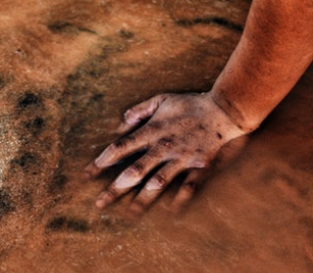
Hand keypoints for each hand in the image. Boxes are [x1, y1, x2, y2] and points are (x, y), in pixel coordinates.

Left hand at [87, 91, 248, 211]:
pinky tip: (170, 212)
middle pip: (135, 170)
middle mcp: (163, 146)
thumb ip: (140, 110)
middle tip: (100, 203)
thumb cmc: (190, 104)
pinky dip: (179, 200)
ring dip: (142, 199)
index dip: (104, 160)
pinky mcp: (198, 166)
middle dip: (116, 188)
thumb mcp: (162, 99)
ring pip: (158, 182)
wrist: (222, 109)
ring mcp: (181, 158)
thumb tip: (120, 123)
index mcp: (152, 130)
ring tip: (128, 213)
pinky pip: (188, 187)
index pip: (122, 147)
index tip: (90, 173)